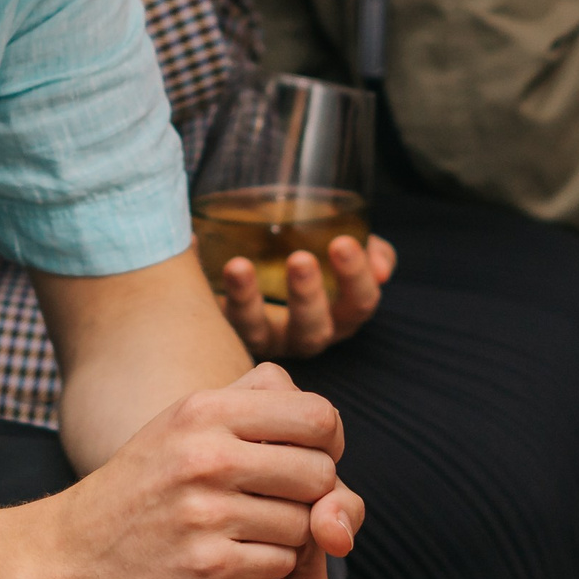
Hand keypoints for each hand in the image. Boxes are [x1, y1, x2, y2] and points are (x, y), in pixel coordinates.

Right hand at [33, 362, 360, 578]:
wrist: (73, 551)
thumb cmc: (144, 484)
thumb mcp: (184, 423)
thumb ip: (252, 404)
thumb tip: (327, 422)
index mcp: (203, 409)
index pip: (318, 416)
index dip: (327, 441)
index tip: (306, 456)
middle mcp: (206, 455)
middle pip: (321, 474)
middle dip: (312, 494)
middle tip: (278, 501)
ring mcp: (206, 513)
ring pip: (305, 525)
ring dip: (288, 536)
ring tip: (247, 530)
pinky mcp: (208, 567)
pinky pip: (281, 566)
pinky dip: (267, 570)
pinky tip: (232, 559)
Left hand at [216, 233, 396, 358]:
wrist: (264, 256)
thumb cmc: (316, 252)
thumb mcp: (348, 249)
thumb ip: (371, 249)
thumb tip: (381, 265)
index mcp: (341, 314)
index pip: (359, 304)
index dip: (355, 277)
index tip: (342, 242)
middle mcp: (304, 334)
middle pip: (312, 328)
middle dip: (306, 296)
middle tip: (300, 259)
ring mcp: (263, 336)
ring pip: (258, 331)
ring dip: (247, 300)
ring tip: (238, 266)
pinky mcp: (226, 328)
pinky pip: (215, 314)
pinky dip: (204, 283)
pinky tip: (197, 244)